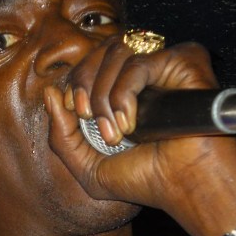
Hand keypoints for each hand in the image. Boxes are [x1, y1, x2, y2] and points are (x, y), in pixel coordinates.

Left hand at [43, 35, 235, 235]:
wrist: (186, 186)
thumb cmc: (147, 180)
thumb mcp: (89, 168)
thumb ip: (61, 136)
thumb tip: (49, 93)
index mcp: (127, 88)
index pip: (92, 61)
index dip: (76, 81)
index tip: (75, 112)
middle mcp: (148, 71)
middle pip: (101, 48)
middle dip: (84, 83)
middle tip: (87, 117)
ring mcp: (167, 63)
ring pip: (118, 51)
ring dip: (104, 95)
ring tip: (115, 132)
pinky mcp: (185, 61)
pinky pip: (139, 62)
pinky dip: (124, 93)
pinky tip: (130, 123)